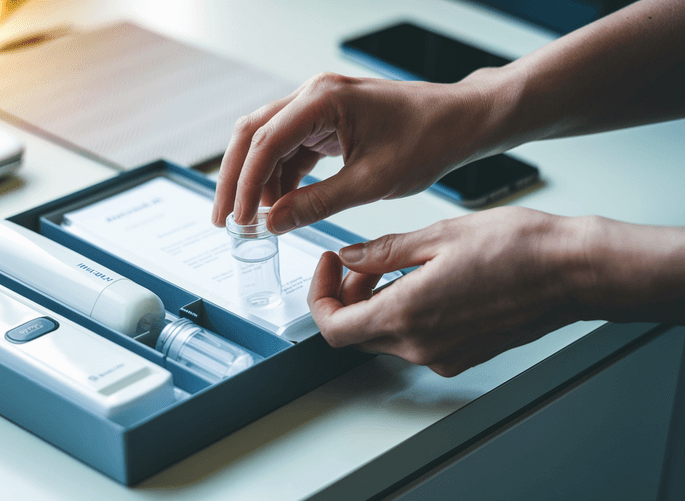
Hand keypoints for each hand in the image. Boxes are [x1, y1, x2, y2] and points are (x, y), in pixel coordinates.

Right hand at [211, 72, 495, 231]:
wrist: (460, 122)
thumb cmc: (428, 141)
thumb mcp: (371, 183)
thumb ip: (316, 204)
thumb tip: (273, 223)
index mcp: (323, 100)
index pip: (265, 142)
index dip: (244, 186)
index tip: (238, 220)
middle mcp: (314, 95)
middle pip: (253, 134)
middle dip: (235, 179)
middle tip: (224, 219)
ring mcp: (319, 106)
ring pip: (268, 141)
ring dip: (257, 180)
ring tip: (254, 220)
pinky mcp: (328, 120)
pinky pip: (291, 147)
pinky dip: (281, 177)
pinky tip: (280, 205)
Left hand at [307, 207, 593, 376]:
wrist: (575, 273)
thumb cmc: (519, 248)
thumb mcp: (438, 236)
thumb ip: (383, 252)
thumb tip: (349, 258)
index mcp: (408, 314)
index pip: (333, 327)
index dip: (319, 296)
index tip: (327, 266)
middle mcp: (422, 346)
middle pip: (356, 334)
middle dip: (347, 297)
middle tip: (362, 262)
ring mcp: (443, 357)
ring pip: (384, 338)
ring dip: (376, 305)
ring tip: (399, 267)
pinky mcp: (463, 356)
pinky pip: (415, 342)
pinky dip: (405, 315)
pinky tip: (425, 283)